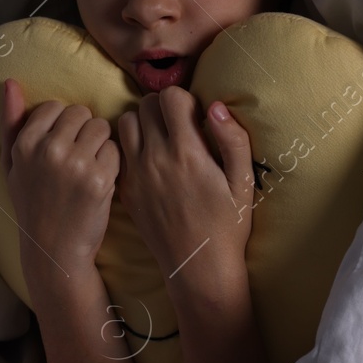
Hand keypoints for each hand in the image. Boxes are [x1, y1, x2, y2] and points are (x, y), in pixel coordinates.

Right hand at [0, 77, 120, 278]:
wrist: (54, 249)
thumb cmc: (32, 204)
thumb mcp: (11, 165)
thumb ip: (10, 123)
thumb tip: (11, 83)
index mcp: (24, 144)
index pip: (55, 107)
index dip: (61, 126)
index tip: (59, 148)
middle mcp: (48, 150)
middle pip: (81, 113)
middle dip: (83, 131)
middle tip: (76, 159)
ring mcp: (76, 164)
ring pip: (102, 128)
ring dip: (100, 145)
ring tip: (88, 168)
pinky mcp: (101, 178)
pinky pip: (115, 149)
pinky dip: (112, 163)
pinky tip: (99, 181)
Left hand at [115, 89, 255, 300]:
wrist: (198, 265)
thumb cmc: (227, 224)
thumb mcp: (243, 182)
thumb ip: (233, 140)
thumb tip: (215, 106)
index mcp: (186, 153)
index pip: (170, 97)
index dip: (185, 100)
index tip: (195, 118)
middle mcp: (155, 159)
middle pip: (144, 105)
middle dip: (162, 107)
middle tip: (178, 126)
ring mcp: (136, 174)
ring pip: (125, 124)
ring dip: (142, 123)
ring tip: (161, 139)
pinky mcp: (125, 189)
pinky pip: (119, 151)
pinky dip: (130, 147)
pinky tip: (150, 161)